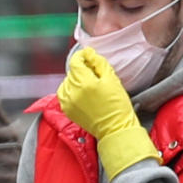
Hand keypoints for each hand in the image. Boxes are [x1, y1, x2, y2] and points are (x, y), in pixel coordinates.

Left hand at [56, 47, 161, 177]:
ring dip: (75, 80)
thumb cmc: (117, 106)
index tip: (88, 57)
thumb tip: (88, 53)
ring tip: (88, 85)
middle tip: (94, 74)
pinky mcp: (67, 110)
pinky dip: (71, 90)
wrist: (115, 130)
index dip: (82, 56)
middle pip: (71, 72)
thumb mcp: (112, 80)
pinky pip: (64, 94)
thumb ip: (98, 63)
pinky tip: (82, 94)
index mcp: (84, 83)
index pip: (75, 61)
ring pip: (66, 82)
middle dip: (81, 69)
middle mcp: (72, 92)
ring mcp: (67, 102)